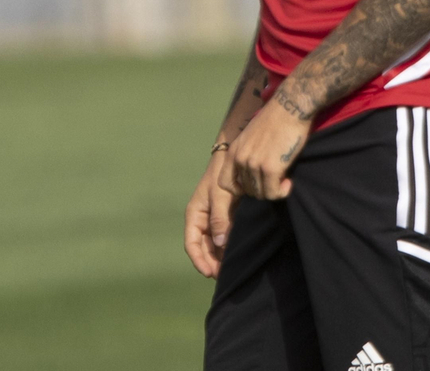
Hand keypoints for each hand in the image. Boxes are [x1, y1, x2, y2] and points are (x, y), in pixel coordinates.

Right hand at [184, 151, 235, 277]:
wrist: (234, 154)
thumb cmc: (223, 172)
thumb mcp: (219, 194)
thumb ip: (219, 218)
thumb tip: (220, 243)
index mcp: (195, 214)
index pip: (192, 244)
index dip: (199, 260)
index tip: (210, 273)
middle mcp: (203, 219)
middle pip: (204, 248)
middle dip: (211, 262)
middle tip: (225, 276)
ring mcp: (214, 218)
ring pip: (215, 244)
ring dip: (220, 256)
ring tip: (232, 269)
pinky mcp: (227, 215)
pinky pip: (225, 235)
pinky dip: (229, 246)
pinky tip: (237, 254)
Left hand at [220, 98, 313, 200]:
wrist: (290, 108)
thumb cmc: (275, 120)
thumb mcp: (250, 137)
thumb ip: (246, 154)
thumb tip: (252, 173)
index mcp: (233, 151)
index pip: (225, 183)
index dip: (240, 188)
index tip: (255, 183)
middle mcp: (240, 159)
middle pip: (247, 190)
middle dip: (262, 188)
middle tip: (275, 179)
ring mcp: (254, 165)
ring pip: (260, 193)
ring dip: (273, 190)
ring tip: (284, 179)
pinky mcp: (270, 169)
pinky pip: (273, 193)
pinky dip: (282, 191)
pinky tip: (289, 183)